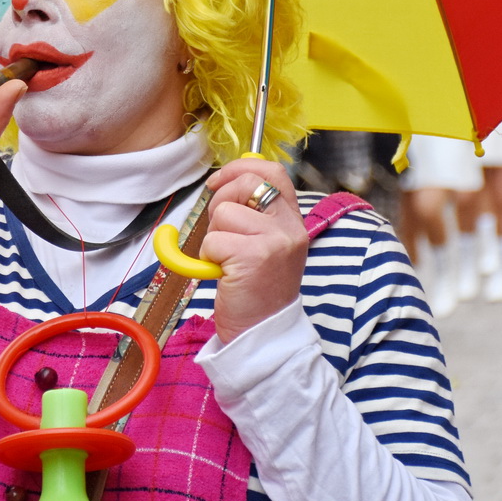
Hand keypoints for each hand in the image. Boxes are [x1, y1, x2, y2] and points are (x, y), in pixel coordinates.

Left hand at [199, 157, 308, 344]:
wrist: (263, 333)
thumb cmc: (257, 289)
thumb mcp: (265, 245)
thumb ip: (254, 214)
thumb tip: (225, 180)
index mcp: (292, 220)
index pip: (272, 171)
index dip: (241, 168)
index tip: (218, 181)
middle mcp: (289, 227)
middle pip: (245, 184)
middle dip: (220, 203)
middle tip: (221, 233)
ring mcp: (274, 241)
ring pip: (224, 213)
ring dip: (214, 236)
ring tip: (227, 260)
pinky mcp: (254, 256)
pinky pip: (214, 240)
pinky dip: (209, 256)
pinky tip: (225, 273)